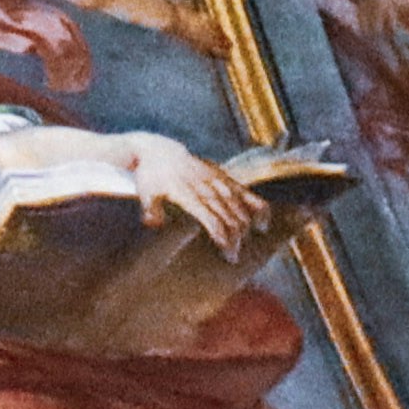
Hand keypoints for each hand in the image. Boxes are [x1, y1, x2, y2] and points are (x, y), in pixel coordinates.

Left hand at [125, 143, 263, 248]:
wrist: (159, 150)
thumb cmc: (151, 176)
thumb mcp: (145, 191)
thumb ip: (150, 208)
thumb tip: (153, 224)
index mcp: (187, 191)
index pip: (210, 217)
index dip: (221, 235)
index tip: (227, 253)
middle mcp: (204, 185)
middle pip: (227, 214)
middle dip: (234, 237)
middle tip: (232, 257)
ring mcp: (216, 179)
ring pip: (238, 205)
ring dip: (244, 227)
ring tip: (244, 246)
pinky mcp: (223, 175)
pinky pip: (245, 191)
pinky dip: (257, 206)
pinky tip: (263, 223)